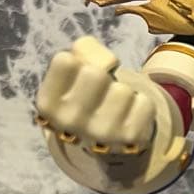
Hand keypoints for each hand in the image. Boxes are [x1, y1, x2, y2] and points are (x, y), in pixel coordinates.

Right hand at [36, 36, 155, 154]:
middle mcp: (69, 123)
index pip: (64, 61)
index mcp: (47, 105)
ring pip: (124, 90)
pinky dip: (141, 105)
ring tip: (115, 108)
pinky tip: (129, 118)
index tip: (79, 79)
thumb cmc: (87, 98)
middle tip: (101, 94)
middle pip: (96, 74)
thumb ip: (82, 52)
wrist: (104, 141)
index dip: (78, 63)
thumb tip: (109, 61)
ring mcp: (99, 135)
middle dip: (104, 77)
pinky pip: (145, 104)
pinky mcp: (128, 140)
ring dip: (124, 93)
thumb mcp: (72, 77)